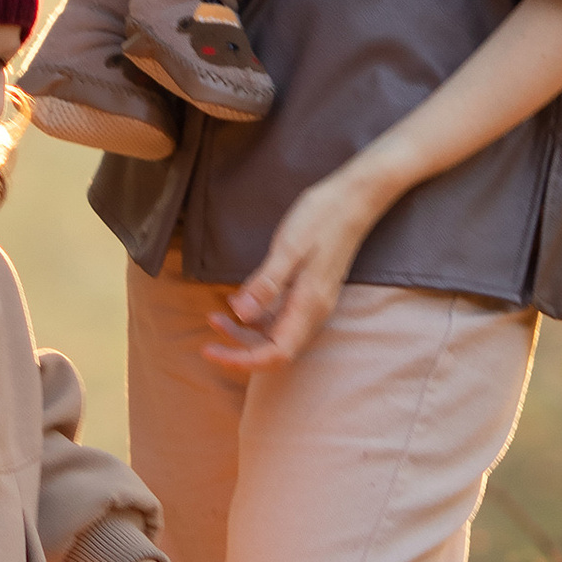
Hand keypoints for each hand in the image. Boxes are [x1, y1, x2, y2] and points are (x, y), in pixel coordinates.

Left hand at [201, 150, 396, 375]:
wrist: (353, 200)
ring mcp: (312, 303)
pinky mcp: (309, 292)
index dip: (242, 360)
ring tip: (216, 315)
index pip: (275, 354)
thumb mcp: (288, 248)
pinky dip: (257, 315)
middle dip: (239, 347)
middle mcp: (313, 312)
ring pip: (276, 334)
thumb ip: (265, 284)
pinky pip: (281, 316)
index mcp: (309, 306)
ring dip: (245, 332)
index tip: (211, 351)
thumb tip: (240, 315)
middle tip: (208, 330)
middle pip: (274, 349)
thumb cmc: (321, 219)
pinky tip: (239, 300)